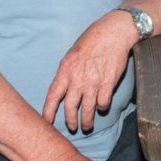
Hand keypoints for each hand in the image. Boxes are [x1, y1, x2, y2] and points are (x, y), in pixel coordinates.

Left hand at [43, 14, 134, 132]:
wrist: (113, 32)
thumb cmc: (92, 39)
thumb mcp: (72, 54)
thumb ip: (67, 71)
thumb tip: (64, 86)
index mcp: (65, 70)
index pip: (53, 95)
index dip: (48, 111)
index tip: (46, 121)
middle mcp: (77, 78)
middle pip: (70, 106)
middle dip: (70, 120)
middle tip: (73, 127)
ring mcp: (93, 81)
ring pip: (87, 108)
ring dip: (87, 120)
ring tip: (87, 125)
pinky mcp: (108, 82)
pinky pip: (103, 102)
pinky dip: (102, 107)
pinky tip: (102, 106)